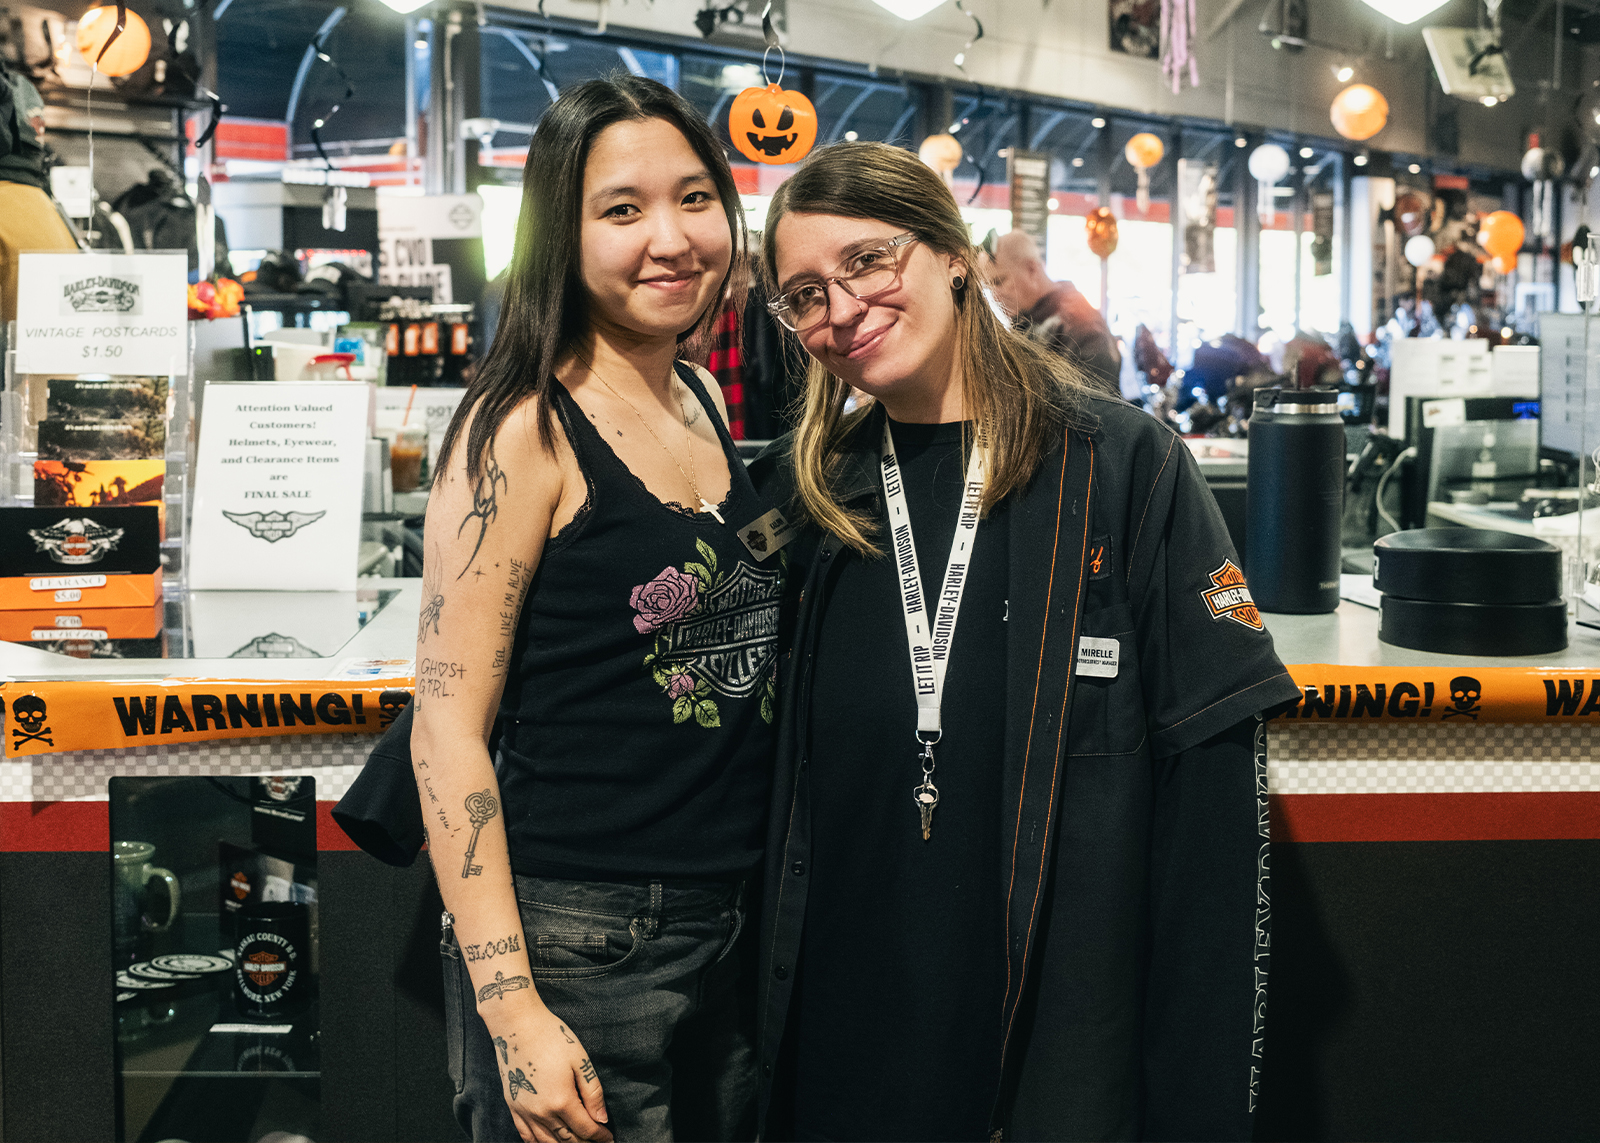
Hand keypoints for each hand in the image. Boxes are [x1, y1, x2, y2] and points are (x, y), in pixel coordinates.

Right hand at [486, 1002, 611, 1142]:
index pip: (585, 1129)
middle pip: (567, 1140)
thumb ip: (592, 1092)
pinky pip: (526, 1136)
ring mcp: (525, 1112)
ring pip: (547, 1142)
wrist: (517, 1026)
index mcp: (562, 1100)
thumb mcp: (580, 1061)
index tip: (610, 1139)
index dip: (600, 1137)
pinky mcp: (513, 1106)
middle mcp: (542, 1112)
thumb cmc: (552, 1037)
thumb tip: (601, 1119)